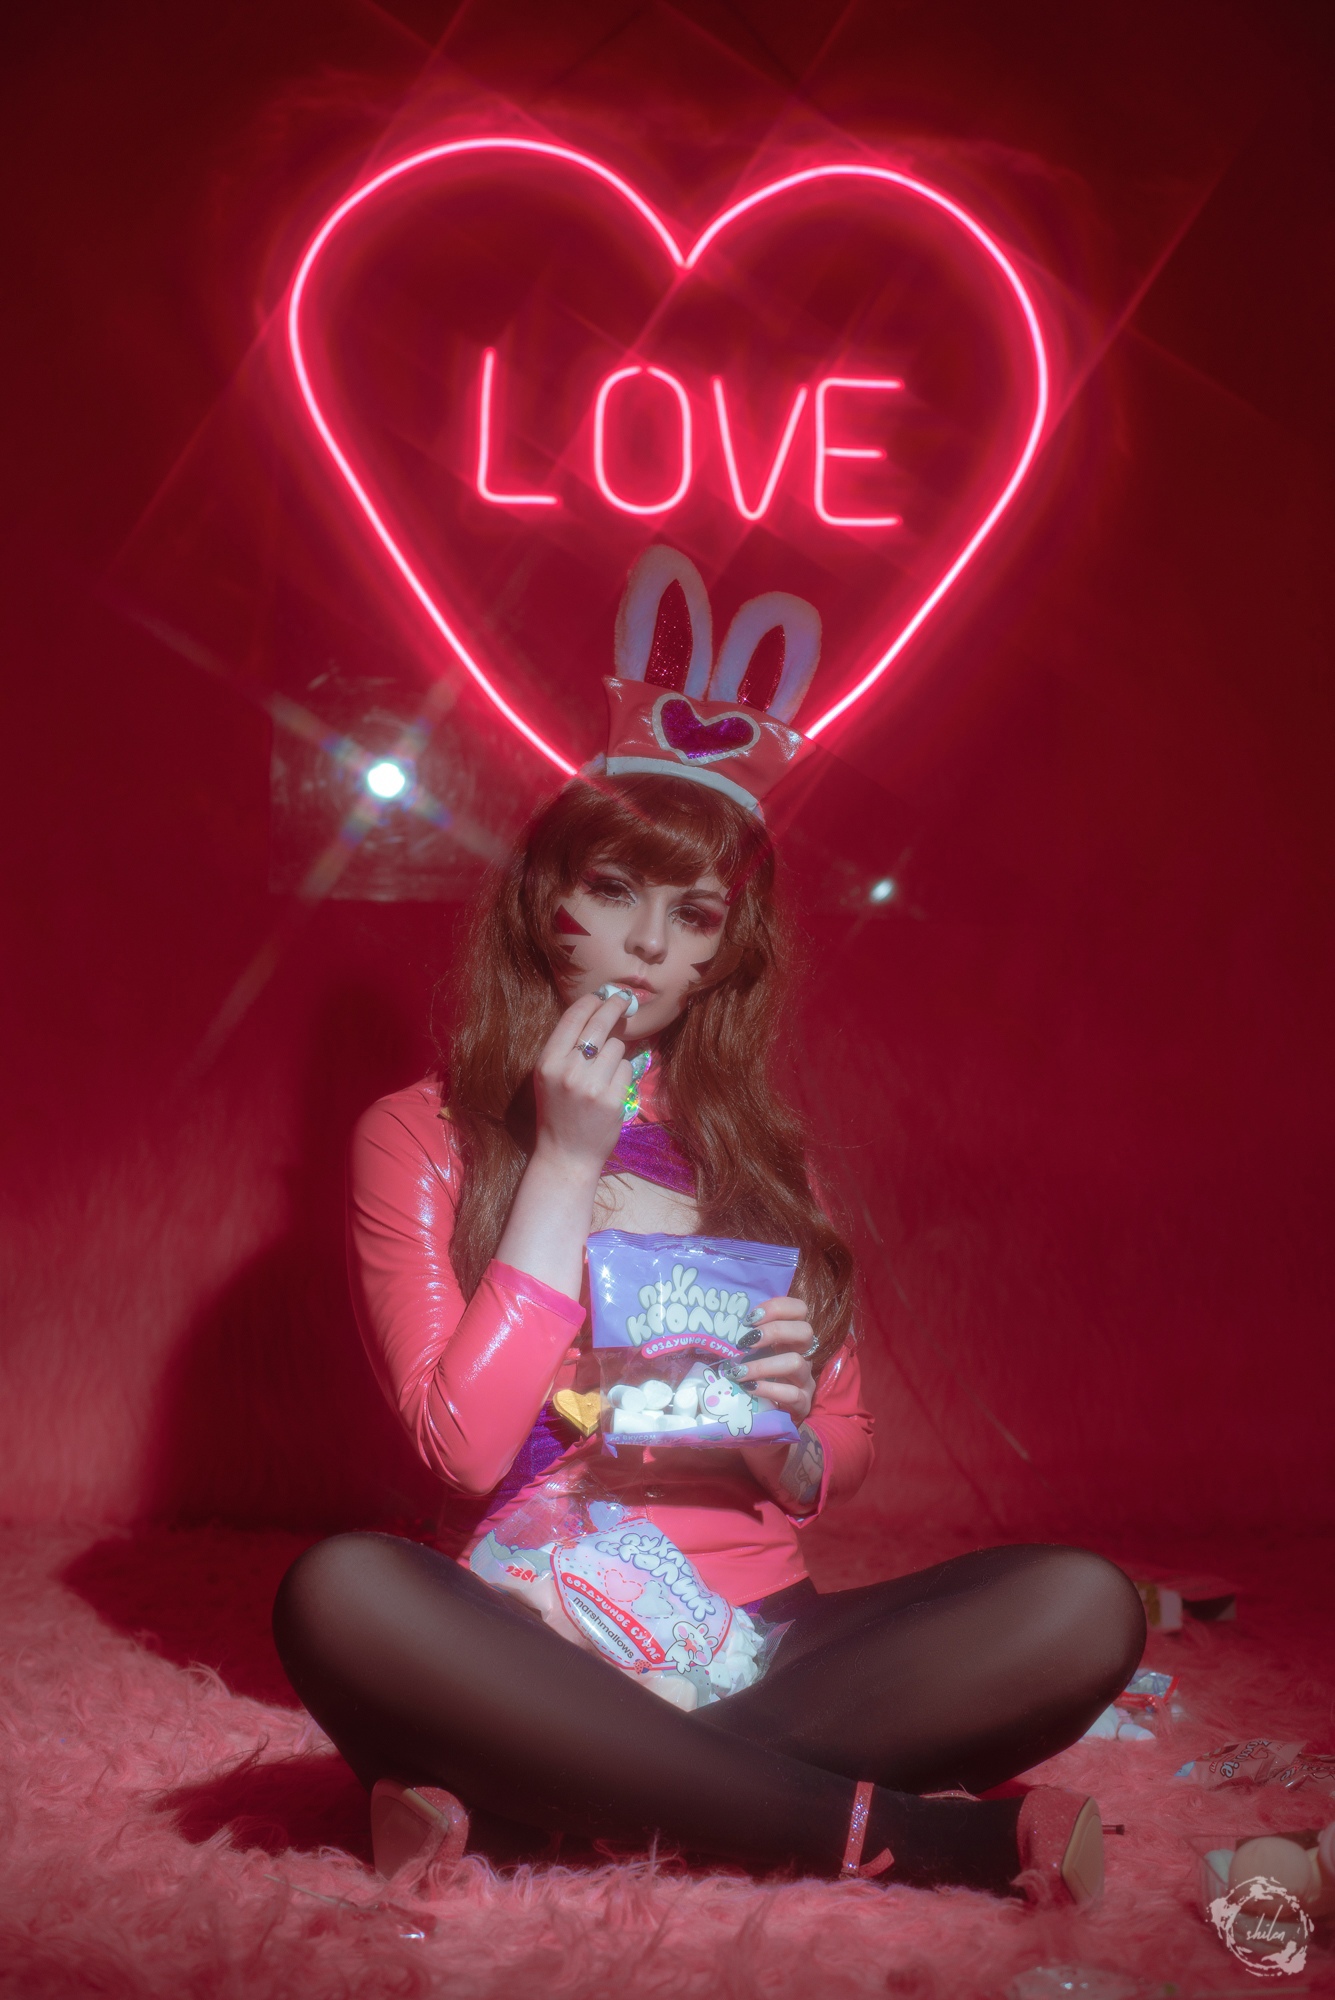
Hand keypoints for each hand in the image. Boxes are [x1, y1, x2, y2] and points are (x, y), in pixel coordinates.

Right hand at [531, 990, 633, 1176]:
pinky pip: (627, 1068)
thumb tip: (594, 1012)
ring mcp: (591, 1085)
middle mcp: (568, 1070)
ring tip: (604, 1073)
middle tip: (625, 1000)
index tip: (603, 994)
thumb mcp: (549, 1077)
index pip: (572, 1018)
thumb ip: (566, 1048)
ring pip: (617, 1047)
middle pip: (599, 1024)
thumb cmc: (557, 1113)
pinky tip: (611, 1088)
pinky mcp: (612, 1099)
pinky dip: (623, 1073)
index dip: (591, 1001)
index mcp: (547, 1062)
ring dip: (616, 1054)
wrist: (565, 1156)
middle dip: (614, 1007)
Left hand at [732, 1295, 816, 1422]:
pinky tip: (749, 1389)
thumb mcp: (753, 1357)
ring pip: (796, 1363)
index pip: (799, 1309)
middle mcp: (803, 1355)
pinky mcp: (803, 1404)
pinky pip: (791, 1394)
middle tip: (746, 1341)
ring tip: (738, 1372)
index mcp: (791, 1339)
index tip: (750, 1319)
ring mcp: (805, 1380)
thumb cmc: (755, 1382)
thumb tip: (719, 1326)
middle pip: (805, 1331)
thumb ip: (747, 1341)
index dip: (777, 1308)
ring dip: (763, 1365)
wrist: (766, 1422)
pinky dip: (768, 1389)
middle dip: (774, 1331)